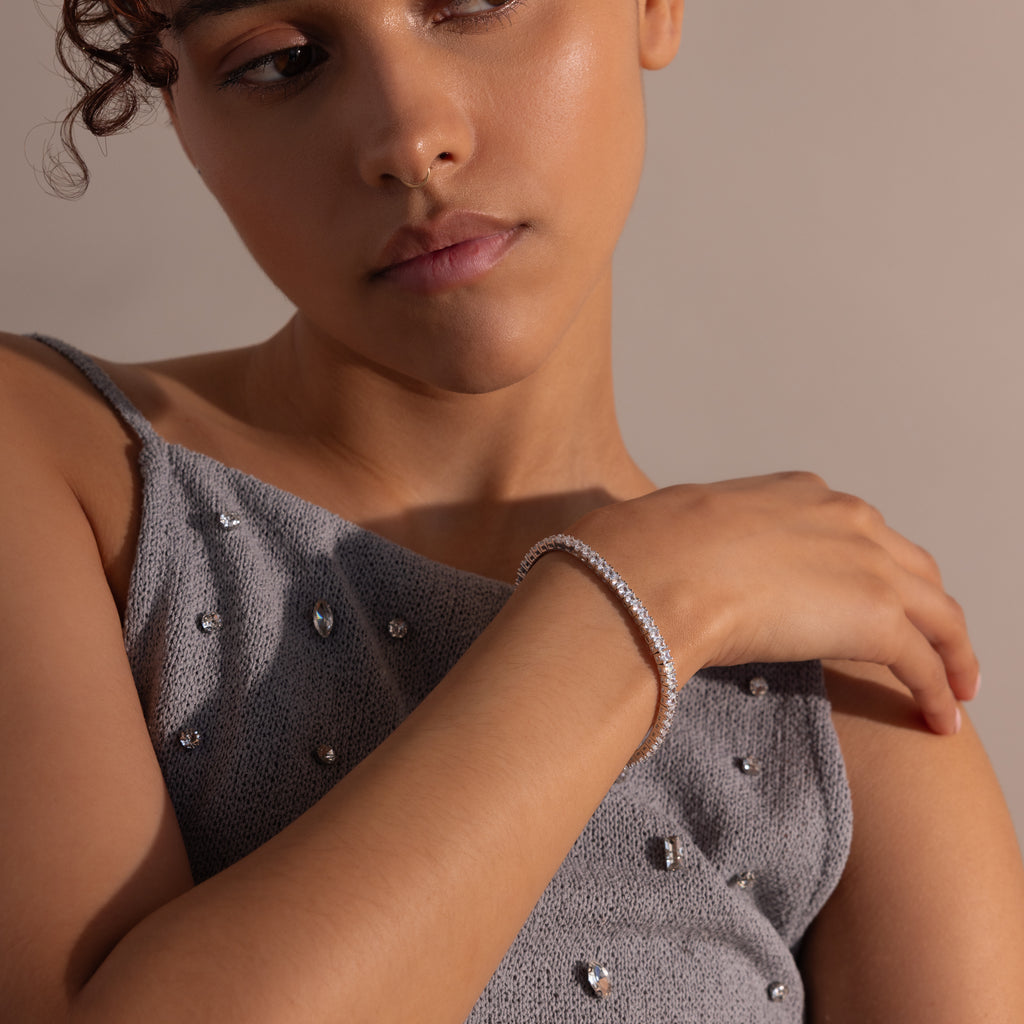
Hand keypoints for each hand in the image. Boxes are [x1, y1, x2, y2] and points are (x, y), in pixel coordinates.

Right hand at [571, 472, 977, 733]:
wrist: (656, 570)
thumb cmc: (649, 550)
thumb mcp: (683, 527)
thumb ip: (703, 542)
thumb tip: (673, 559)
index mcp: (800, 494)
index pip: (859, 535)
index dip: (871, 573)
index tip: (867, 602)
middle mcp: (846, 518)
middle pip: (911, 570)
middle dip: (924, 610)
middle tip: (928, 645)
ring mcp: (867, 564)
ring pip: (935, 614)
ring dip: (949, 653)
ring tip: (952, 690)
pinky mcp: (874, 616)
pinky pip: (924, 660)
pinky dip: (937, 690)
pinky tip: (938, 717)